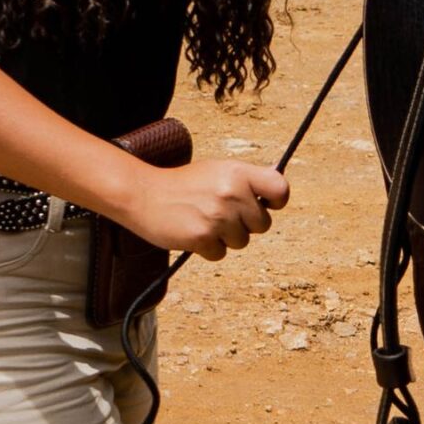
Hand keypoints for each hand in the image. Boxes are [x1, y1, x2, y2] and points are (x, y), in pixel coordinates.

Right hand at [123, 156, 289, 259]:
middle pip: (262, 224)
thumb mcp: (217, 170)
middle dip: (245, 225)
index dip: (277, 201)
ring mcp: (218, 216)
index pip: (280, 189)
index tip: (266, 205)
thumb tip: (278, 190)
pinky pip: (219, 253)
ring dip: (225, 238)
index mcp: (238, 173)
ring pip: (241, 242)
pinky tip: (193, 232)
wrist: (143, 194)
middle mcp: (231, 193)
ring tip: (204, 221)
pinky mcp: (202, 237)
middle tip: (221, 214)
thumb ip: (246, 180)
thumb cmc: (184, 183)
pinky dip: (208, 248)